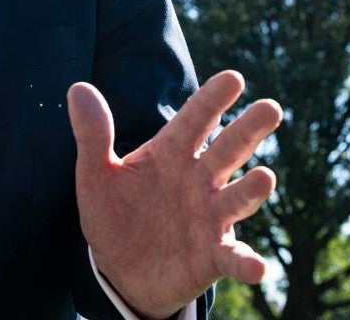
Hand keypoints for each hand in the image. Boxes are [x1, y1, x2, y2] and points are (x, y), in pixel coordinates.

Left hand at [69, 70, 281, 319]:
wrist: (119, 271)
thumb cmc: (114, 213)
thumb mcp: (96, 175)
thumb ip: (93, 134)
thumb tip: (78, 88)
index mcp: (172, 154)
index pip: (195, 120)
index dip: (212, 99)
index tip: (233, 78)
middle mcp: (199, 180)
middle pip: (228, 150)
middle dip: (249, 130)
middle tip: (271, 108)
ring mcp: (210, 217)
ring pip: (237, 198)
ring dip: (252, 190)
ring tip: (265, 177)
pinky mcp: (212, 256)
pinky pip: (233, 258)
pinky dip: (247, 262)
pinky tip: (257, 267)